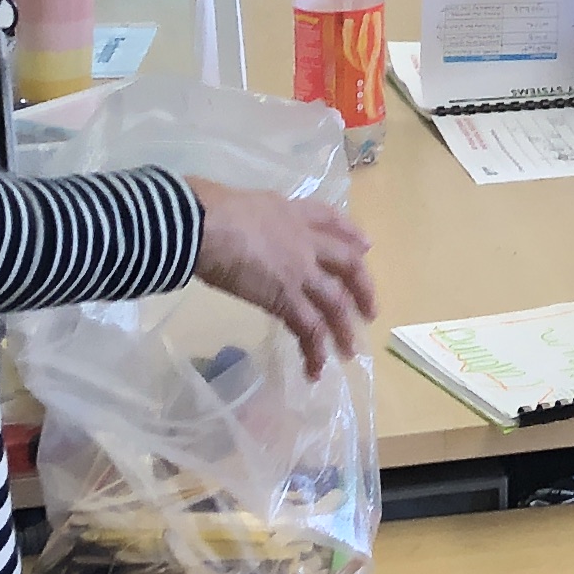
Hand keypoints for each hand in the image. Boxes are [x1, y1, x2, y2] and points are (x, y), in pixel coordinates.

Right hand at [187, 178, 375, 375]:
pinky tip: (314, 370)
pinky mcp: (285, 298)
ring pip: (335, 302)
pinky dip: (313, 351)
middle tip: (369, 311)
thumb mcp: (237, 203)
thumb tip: (229, 225)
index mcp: (290, 213)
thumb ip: (247, 217)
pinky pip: (308, 329)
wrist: (203, 224)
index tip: (365, 246)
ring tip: (349, 353)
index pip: (329, 220)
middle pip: (347, 264)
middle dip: (363, 288)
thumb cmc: (206, 209)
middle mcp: (304, 241)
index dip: (350, 233)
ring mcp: (299, 271)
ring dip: (344, 330)